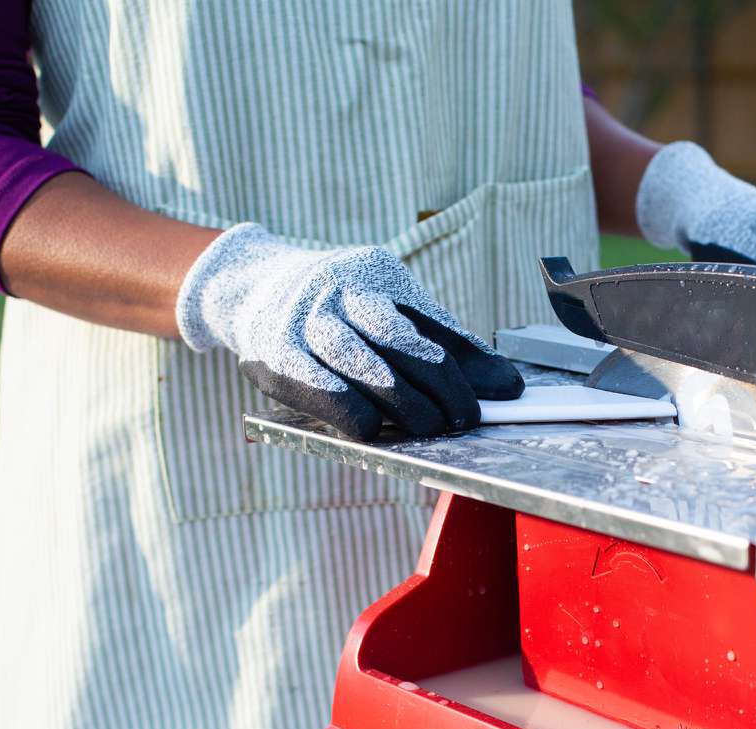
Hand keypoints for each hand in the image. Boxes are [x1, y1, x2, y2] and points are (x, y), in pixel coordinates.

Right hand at [175, 224, 522, 440]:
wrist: (250, 288)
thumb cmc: (340, 306)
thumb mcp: (391, 306)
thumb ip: (446, 342)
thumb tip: (506, 386)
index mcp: (372, 273)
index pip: (428, 322)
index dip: (466, 363)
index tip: (500, 393)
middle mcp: (335, 291)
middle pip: (398, 341)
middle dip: (439, 387)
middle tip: (463, 418)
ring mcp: (302, 323)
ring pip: (363, 366)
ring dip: (404, 405)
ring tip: (430, 426)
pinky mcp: (276, 359)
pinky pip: (324, 393)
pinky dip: (356, 414)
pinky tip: (376, 427)